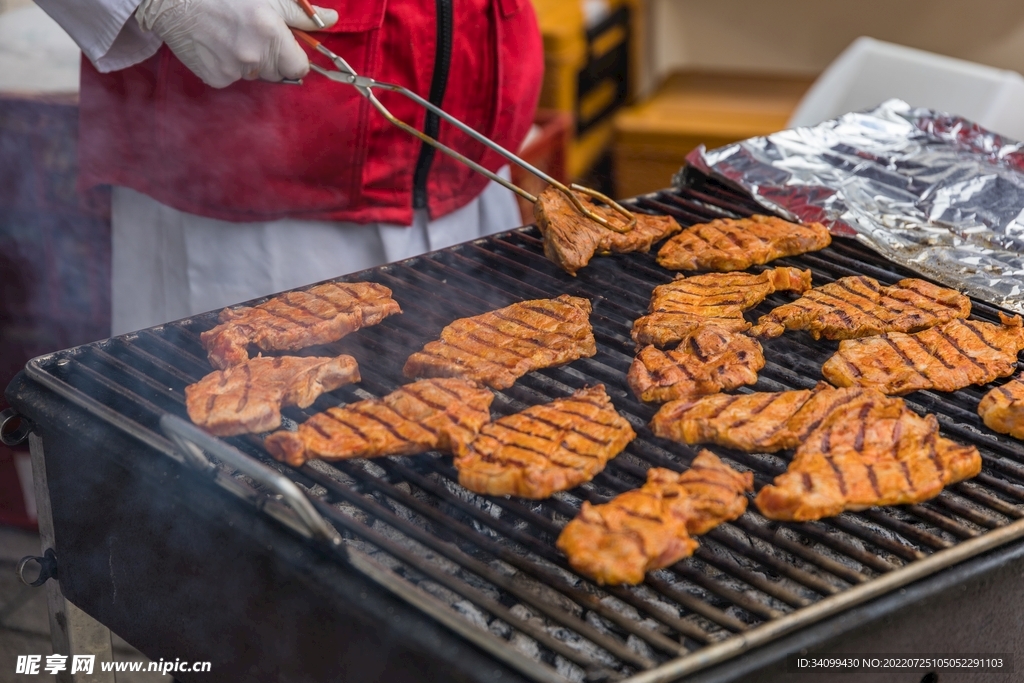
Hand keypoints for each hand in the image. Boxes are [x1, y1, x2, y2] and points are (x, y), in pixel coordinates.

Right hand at [135, 0, 338, 87]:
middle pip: (278, 74)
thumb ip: (301, 13)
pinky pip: (233, 80)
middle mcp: (254, 56)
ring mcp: (233, 70)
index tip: (285, 47)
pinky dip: (228, 67)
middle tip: (252, 34)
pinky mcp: (215, 78)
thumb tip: (332, 19)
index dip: (294, 58)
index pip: (299, 68)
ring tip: (230, 36)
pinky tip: (215, 45)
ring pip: (255, 76)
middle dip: (272, 59)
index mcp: (270, 33)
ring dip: (250, 62)